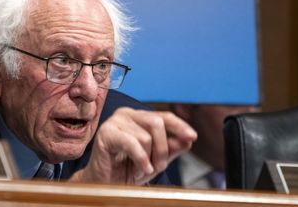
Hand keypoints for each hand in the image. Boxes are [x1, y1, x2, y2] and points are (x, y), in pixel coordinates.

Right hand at [69, 107, 196, 184]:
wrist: (105, 184)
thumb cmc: (126, 169)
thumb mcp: (155, 160)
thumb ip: (171, 148)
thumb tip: (188, 138)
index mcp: (138, 117)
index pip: (163, 116)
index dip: (179, 125)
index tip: (193, 136)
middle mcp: (126, 114)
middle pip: (157, 123)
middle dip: (162, 149)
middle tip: (158, 167)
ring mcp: (114, 122)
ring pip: (145, 136)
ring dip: (149, 159)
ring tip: (142, 170)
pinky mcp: (106, 133)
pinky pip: (132, 143)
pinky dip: (141, 159)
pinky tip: (141, 169)